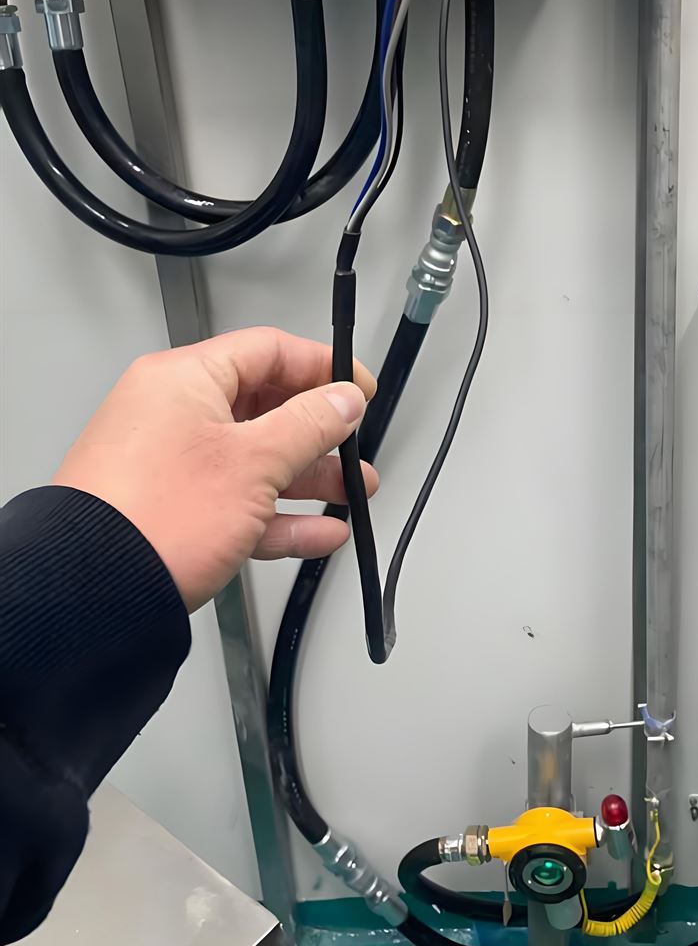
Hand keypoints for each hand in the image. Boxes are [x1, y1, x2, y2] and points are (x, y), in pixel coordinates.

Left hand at [52, 328, 377, 610]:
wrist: (92, 594)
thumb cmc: (155, 517)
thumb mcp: (255, 462)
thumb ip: (309, 424)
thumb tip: (342, 400)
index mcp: (184, 380)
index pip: (268, 350)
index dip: (321, 366)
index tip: (357, 389)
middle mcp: (172, 413)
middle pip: (264, 407)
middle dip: (321, 432)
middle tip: (355, 446)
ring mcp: (170, 463)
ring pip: (255, 458)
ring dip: (309, 477)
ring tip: (352, 493)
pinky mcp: (171, 510)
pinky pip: (237, 502)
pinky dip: (279, 515)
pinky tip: (317, 533)